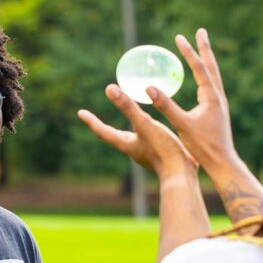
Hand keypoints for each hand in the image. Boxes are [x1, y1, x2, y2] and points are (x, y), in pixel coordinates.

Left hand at [77, 84, 195, 177]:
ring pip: (132, 137)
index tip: (80, 113)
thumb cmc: (162, 150)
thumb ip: (128, 107)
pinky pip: (148, 139)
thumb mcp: (145, 124)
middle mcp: (133, 150)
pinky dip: (145, 130)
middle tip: (97, 119)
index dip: (92, 121)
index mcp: (126, 144)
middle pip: (115, 136)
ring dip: (128, 128)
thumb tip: (109, 89)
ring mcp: (146, 153)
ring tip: (129, 119)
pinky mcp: (160, 154)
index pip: (103, 132)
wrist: (182, 174)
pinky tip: (154, 127)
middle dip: (106, 127)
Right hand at [148, 28, 238, 174]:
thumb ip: (166, 105)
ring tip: (202, 51)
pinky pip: (211, 87)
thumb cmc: (203, 146)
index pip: (199, 68)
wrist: (222, 163)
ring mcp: (219, 105)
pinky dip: (206, 76)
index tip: (179, 38)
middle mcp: (218, 98)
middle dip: (204, 49)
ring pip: (213, 76)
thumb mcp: (181, 124)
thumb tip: (149, 88)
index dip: (189, 53)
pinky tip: (201, 81)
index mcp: (211, 98)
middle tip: (200, 32)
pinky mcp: (217, 113)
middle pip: (211, 66)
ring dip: (206, 61)